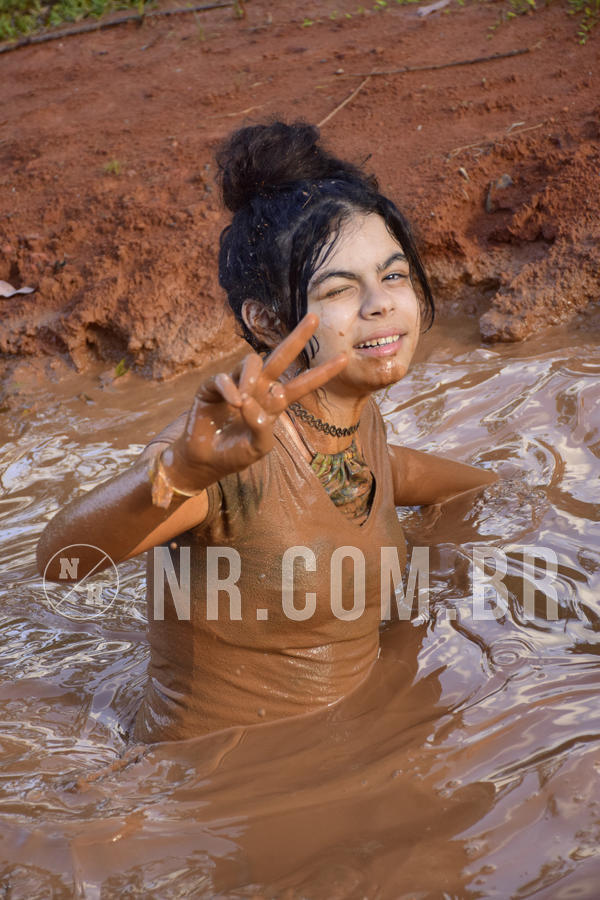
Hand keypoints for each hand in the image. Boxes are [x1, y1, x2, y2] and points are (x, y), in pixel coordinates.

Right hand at [162, 314, 346, 490]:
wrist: (206, 461)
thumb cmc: (235, 454)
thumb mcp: (258, 447)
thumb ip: (261, 427)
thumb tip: (251, 402)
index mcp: (274, 402)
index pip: (302, 385)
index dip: (322, 373)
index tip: (345, 359)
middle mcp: (258, 388)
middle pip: (281, 357)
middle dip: (298, 338)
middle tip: (314, 318)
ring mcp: (236, 384)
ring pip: (251, 362)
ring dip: (249, 377)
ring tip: (242, 402)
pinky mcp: (213, 387)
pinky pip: (224, 378)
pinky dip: (229, 388)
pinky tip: (233, 402)